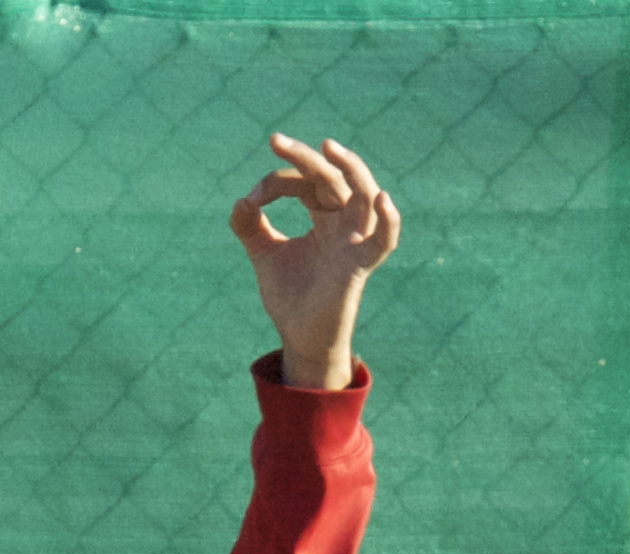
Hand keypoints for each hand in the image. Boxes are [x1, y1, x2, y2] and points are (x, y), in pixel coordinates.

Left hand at [233, 135, 400, 390]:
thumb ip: (250, 227)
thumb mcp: (264, 254)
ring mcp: (355, 240)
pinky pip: (385, 239)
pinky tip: (382, 198)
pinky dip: (389, 220)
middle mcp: (343, 222)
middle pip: (332, 177)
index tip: (251, 200)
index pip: (305, 182)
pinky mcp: (360, 264)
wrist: (299, 337)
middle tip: (276, 140)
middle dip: (305, 158)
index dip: (276, 183)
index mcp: (323, 216)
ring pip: (363, 193)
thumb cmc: (290, 297)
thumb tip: (240, 201)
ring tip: (328, 147)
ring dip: (350, 168)